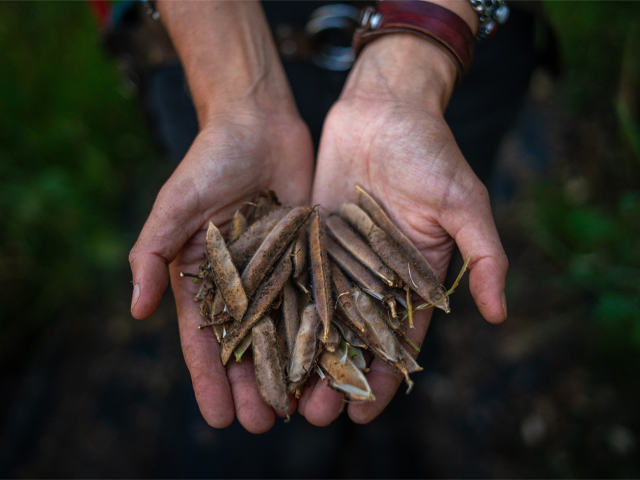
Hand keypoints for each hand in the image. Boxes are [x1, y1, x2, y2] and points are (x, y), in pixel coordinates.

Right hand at [129, 0, 314, 432]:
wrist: (258, 123)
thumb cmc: (209, 161)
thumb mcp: (174, 206)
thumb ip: (151, 254)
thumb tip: (134, 310)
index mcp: (205, 278)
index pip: (204, 340)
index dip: (209, 380)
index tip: (218, 418)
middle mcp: (243, 282)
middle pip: (247, 346)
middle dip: (252, 385)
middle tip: (262, 423)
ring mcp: (279, 270)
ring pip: (285, 330)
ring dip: (290, 369)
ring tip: (301, 406)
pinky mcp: (310, 255)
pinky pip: (315, 296)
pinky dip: (321, 329)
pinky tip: (331, 358)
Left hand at [302, 34, 507, 425]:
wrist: (384, 108)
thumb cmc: (431, 152)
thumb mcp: (465, 202)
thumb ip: (485, 255)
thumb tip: (502, 313)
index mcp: (415, 276)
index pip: (401, 340)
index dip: (385, 378)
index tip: (363, 414)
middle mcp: (375, 274)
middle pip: (354, 337)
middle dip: (335, 376)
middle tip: (311, 414)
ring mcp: (339, 257)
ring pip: (320, 315)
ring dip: (304, 352)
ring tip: (284, 390)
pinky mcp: (309, 236)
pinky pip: (296, 276)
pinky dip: (283, 307)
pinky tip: (263, 337)